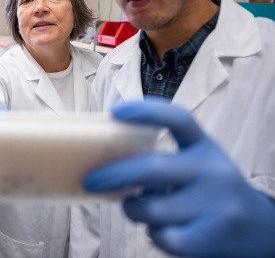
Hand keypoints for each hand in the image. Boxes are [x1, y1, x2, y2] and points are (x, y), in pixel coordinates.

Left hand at [84, 98, 274, 257]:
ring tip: (137, 209)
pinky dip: (154, 235)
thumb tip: (107, 165)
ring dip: (134, 210)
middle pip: (153, 167)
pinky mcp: (215, 235)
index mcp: (205, 146)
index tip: (115, 112)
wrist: (260, 230)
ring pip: (153, 208)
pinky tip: (163, 231)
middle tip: (91, 180)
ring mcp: (217, 203)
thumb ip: (162, 161)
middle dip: (114, 174)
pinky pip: (164, 236)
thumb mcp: (196, 166)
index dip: (146, 111)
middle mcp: (214, 170)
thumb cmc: (210, 193)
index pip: (178, 118)